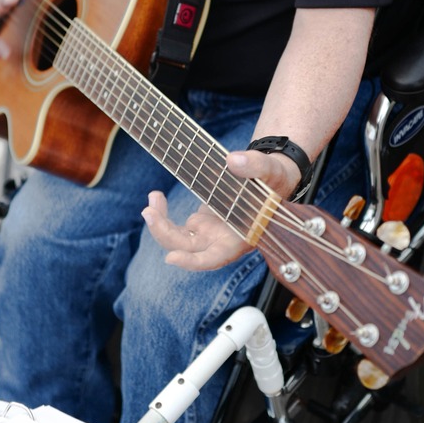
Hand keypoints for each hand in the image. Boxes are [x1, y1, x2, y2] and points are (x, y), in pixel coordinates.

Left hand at [142, 148, 302, 271]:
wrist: (269, 182)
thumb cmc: (274, 181)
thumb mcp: (271, 171)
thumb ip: (255, 166)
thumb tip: (233, 160)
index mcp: (240, 238)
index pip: (215, 258)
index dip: (193, 262)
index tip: (171, 257)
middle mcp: (221, 241)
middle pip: (188, 249)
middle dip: (164, 234)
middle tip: (149, 212)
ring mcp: (208, 234)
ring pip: (177, 240)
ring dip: (159, 224)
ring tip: (153, 197)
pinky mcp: (199, 225)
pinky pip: (174, 227)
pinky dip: (162, 214)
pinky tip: (156, 196)